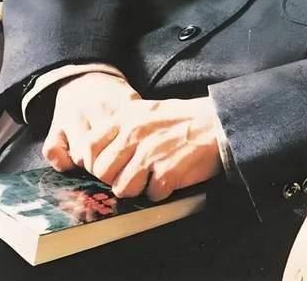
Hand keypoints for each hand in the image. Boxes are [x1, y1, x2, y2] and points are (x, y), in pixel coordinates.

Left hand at [43, 73, 220, 200]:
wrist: (217, 122)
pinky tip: (171, 176)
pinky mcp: (167, 172)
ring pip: (123, 188)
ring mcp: (151, 153)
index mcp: (127, 117)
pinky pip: (151, 195)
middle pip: (103, 172)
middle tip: (135, 172)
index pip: (88, 147)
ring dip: (138, 188)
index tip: (111, 164)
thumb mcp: (145, 112)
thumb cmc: (181, 120)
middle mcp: (135, 133)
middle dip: (117, 177)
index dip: (96, 162)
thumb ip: (120, 128)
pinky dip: (161, 191)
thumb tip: (92, 155)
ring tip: (154, 175)